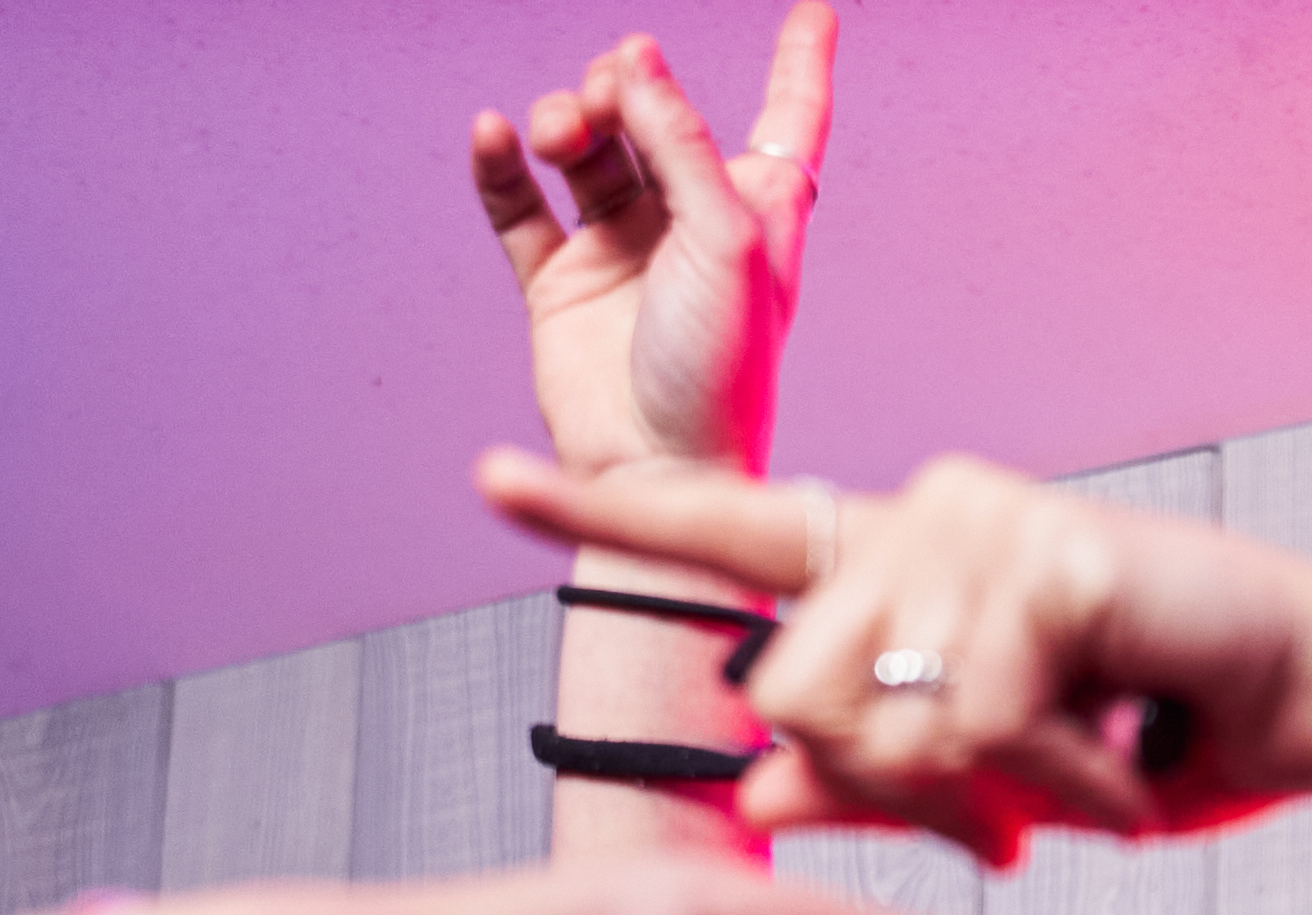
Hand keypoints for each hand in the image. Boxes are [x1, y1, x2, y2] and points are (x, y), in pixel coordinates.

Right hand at [469, 11, 834, 478]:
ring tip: (562, 132)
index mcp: (755, 211)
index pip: (787, 116)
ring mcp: (620, 248)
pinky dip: (502, 165)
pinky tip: (495, 135)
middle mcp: (687, 221)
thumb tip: (635, 59)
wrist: (661, 470)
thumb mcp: (724, 239)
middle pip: (653, 111)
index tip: (816, 8)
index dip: (799, 60)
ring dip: (567, 120)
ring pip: (585, 147)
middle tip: (610, 90)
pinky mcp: (560, 282)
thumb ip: (679, 139)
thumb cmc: (719, 374)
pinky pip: (520, 203)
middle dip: (625, 84)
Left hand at [480, 448, 1311, 864]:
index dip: (607, 510)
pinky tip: (1133, 766)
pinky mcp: (1040, 553)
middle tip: (1018, 824)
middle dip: (900, 795)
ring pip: (873, 714)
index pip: (726, 529)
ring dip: (991, 796)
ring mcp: (979, 519)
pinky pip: (974, 722)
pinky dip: (1059, 785)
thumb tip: (766, 783)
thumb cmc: (1176, 740)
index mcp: (899, 566)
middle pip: (789, 688)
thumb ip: (875, 779)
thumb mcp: (1004, 785)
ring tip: (1090, 783)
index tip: (487, 476)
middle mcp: (923, 517)